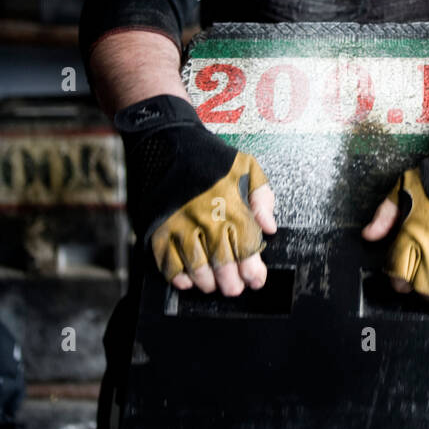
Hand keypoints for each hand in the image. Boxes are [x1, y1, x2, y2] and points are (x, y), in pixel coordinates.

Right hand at [115, 95, 276, 295]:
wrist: (168, 141)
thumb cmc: (211, 157)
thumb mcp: (247, 167)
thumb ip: (263, 197)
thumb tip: (269, 228)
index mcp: (231, 205)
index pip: (247, 249)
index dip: (253, 271)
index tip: (255, 280)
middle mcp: (207, 217)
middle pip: (223, 264)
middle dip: (231, 283)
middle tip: (233, 288)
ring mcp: (181, 225)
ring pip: (196, 268)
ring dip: (206, 282)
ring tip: (212, 285)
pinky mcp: (159, 228)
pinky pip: (167, 262)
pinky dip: (177, 277)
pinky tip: (186, 280)